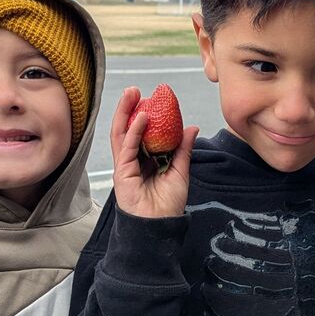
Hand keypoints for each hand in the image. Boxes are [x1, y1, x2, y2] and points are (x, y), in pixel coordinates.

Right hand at [110, 87, 198, 218]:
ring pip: (122, 134)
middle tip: (136, 90)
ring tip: (132, 94)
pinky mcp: (122, 172)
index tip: (154, 98)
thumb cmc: (169, 204)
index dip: (146, 115)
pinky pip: (127, 147)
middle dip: (130, 109)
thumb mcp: (180, 171)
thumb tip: (192, 127)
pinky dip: (133, 131)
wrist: (161, 225)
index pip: (144, 133)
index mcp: (146, 160)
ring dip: (126, 113)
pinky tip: (140, 118)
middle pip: (128, 129)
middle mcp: (133, 160)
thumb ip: (183, 149)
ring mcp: (126, 165)